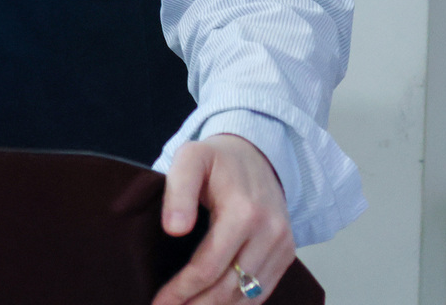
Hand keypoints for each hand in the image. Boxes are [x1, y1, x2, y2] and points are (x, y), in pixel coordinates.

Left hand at [151, 133, 293, 304]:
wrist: (257, 156)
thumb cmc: (217, 159)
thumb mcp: (190, 159)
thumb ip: (177, 191)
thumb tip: (174, 230)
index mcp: (244, 212)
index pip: (209, 265)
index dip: (182, 289)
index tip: (159, 302)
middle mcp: (269, 233)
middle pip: (230, 287)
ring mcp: (282, 246)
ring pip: (248, 295)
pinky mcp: (287, 254)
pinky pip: (263, 291)